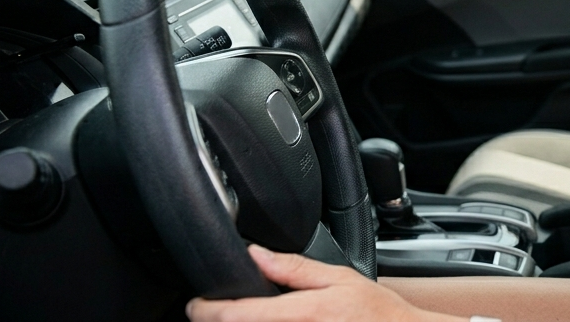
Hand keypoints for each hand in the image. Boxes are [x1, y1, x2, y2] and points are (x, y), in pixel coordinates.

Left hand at [187, 245, 458, 321]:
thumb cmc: (374, 311)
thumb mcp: (340, 277)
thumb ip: (294, 268)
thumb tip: (256, 254)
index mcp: (304, 312)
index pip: (240, 315)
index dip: (208, 311)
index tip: (195, 306)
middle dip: (220, 320)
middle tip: (212, 310)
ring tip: (235, 316)